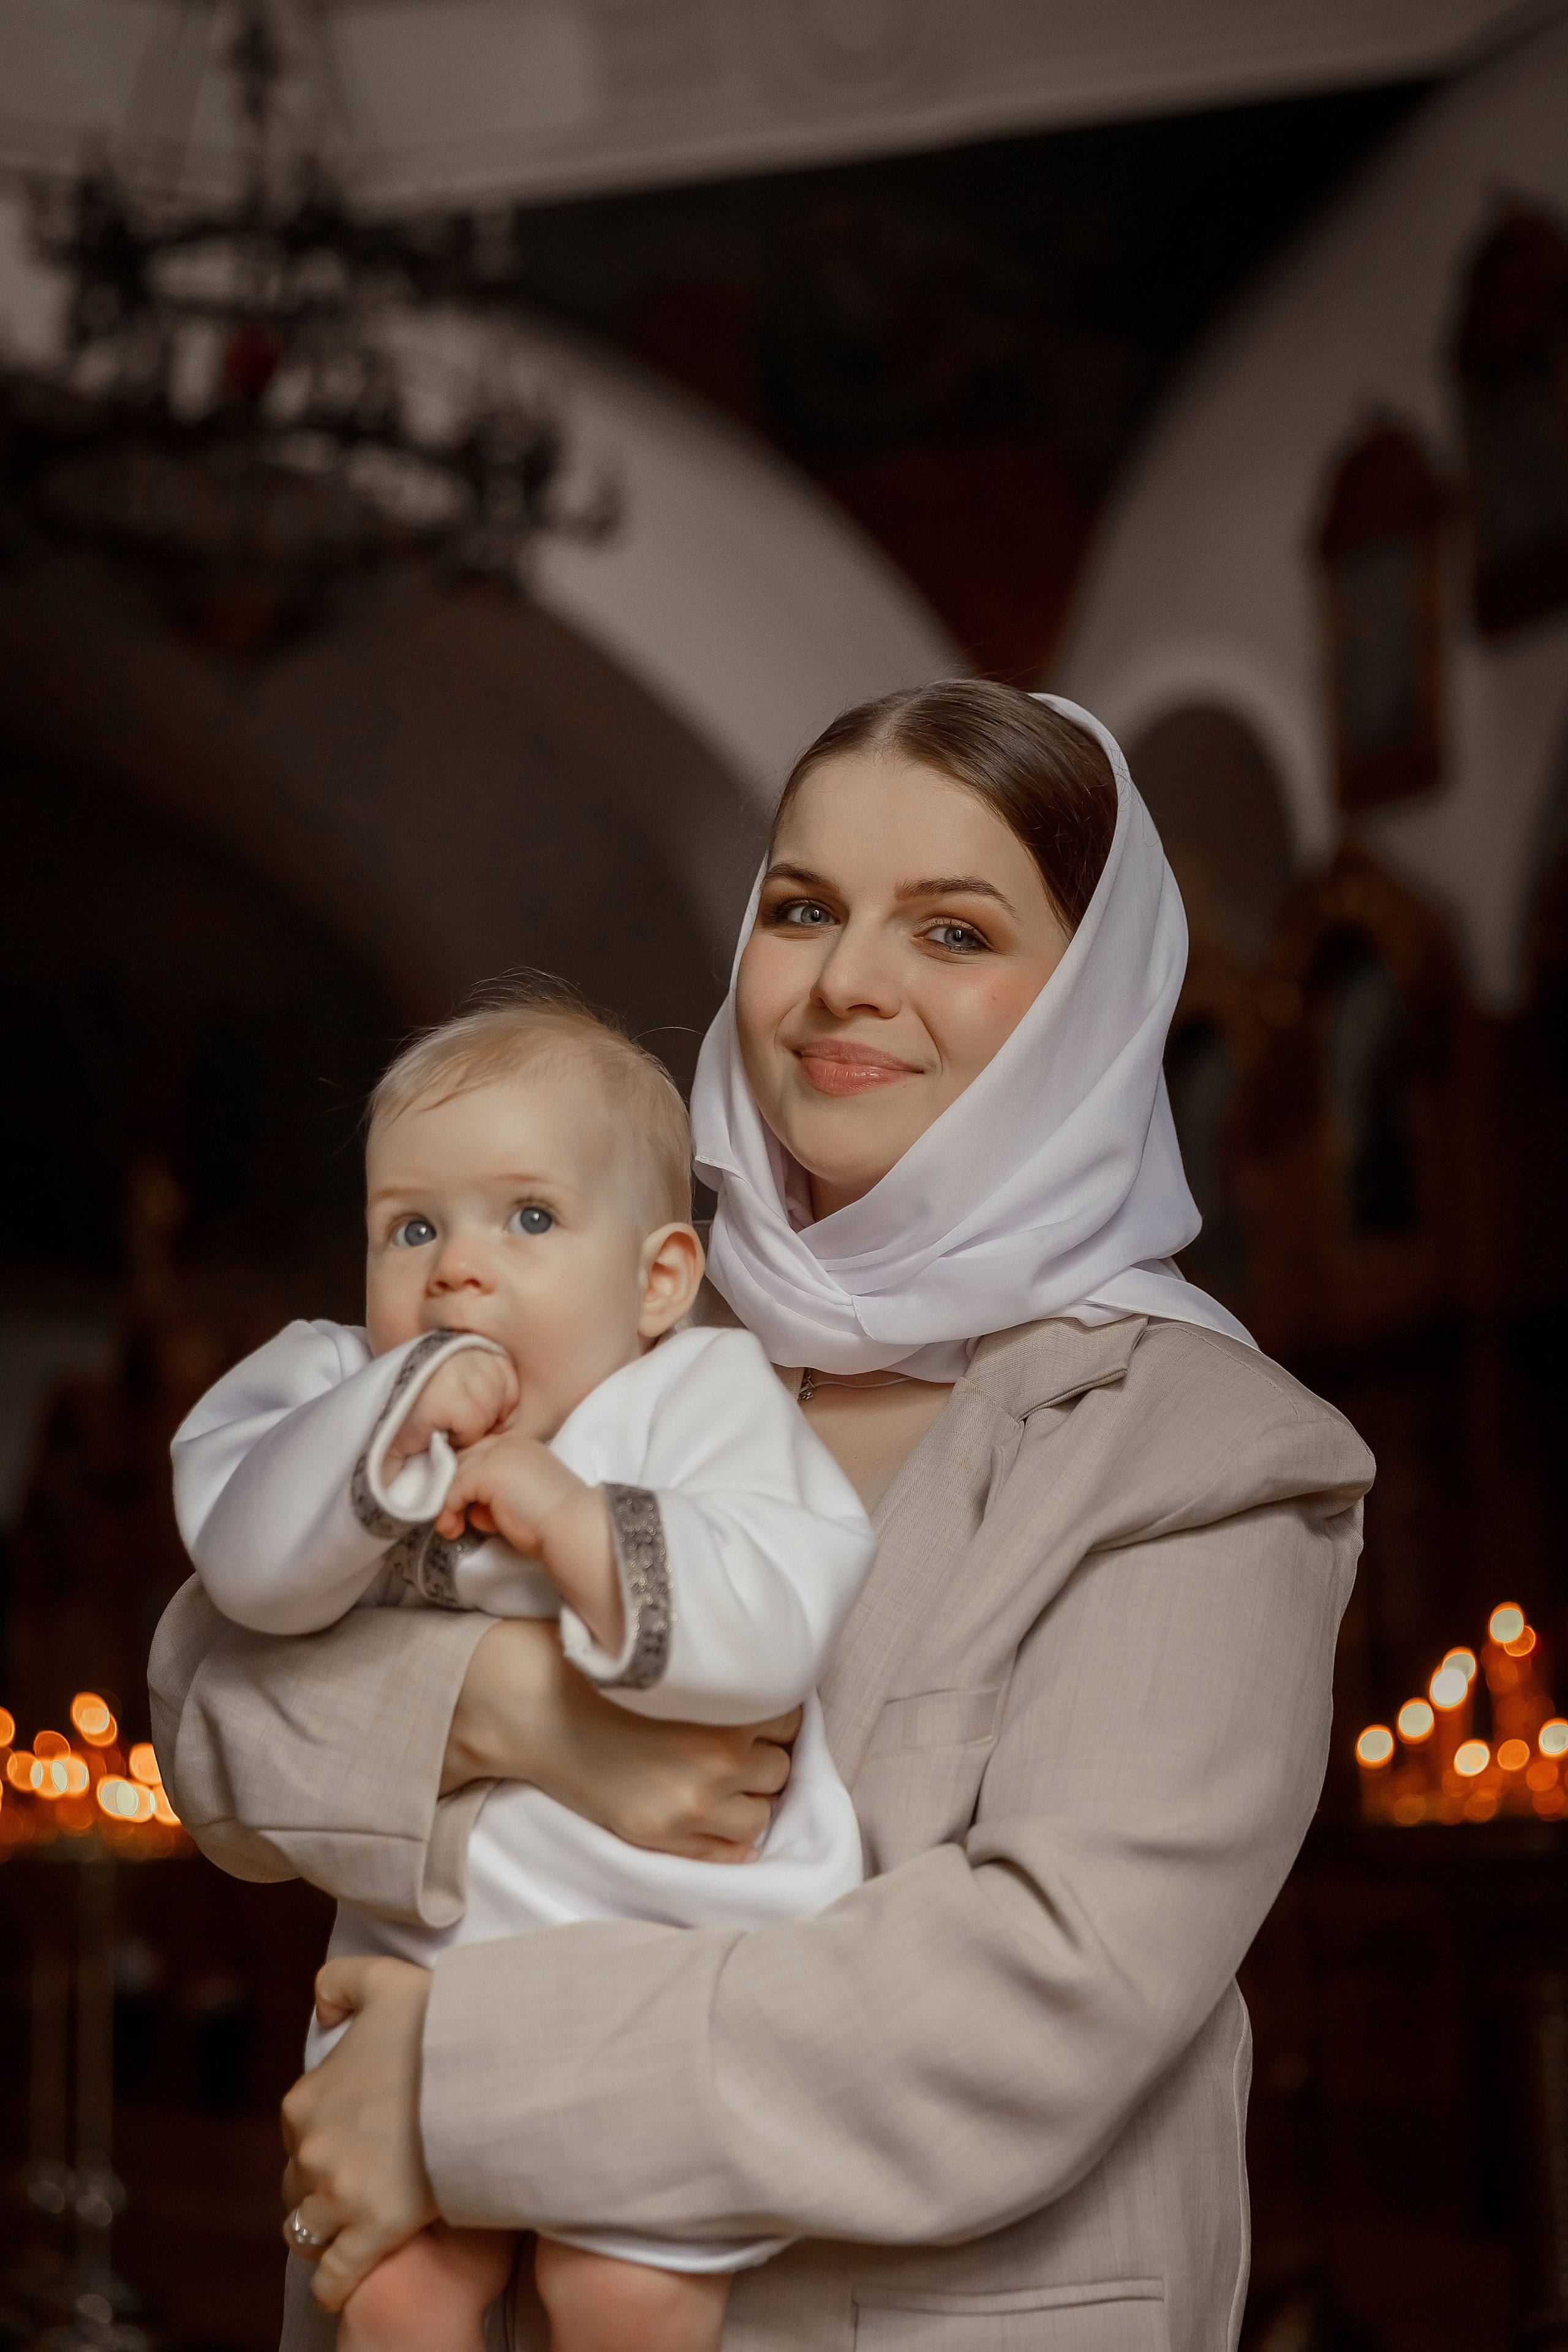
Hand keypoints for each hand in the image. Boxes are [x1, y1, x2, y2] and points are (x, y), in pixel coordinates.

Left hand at [281, 1957, 436, 2311]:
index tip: (356, 2138)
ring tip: (350, 2230)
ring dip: (323, 2233)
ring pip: (307, 2232)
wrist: (487, 2063)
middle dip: (321, 2186)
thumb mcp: (381, 1978)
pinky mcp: (376, 2228)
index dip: (325, 2138)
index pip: (297, 2135)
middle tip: (361, 2182)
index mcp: (307, 2100)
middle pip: (298, 2185)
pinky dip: (334, 2284)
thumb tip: (322, 2015)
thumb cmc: (439, 2021)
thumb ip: (338, 1981)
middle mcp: (313, 2150)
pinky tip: (343, 2284)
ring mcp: (342, 2193)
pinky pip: (335, 2277)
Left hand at [382, 1349, 517, 1479]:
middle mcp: (465, 1374)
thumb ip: (397, 1473)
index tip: (443, 1437)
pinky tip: (486, 1398)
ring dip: (491, 1407)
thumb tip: (400, 1507)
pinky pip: (508, 1376)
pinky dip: (502, 1389)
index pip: (474, 1430)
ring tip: (468, 1412)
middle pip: (490, 1413)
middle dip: (476, 1425)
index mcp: (447, 1398)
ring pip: (502, 1394)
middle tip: (454, 1425)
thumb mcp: (396, 1445)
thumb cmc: (401, 1414)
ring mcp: (476, 1359)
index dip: (460, 1439)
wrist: (400, 1374)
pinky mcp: (485, 1351)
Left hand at [433, 1427, 581, 1548]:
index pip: (481, 1453)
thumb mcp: (524, 1499)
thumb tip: (475, 1510)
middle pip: (463, 1459)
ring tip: (449, 1527)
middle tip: (450, 1519)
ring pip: (455, 1474)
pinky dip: (449, 1511)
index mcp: (522, 1446)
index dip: (466, 1477)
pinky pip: (454, 1491)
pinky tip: (453, 1528)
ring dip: (447, 1503)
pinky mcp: (487, 1474)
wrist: (572, 1524)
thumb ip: (499, 1496)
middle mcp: (509, 1444)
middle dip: (452, 1489)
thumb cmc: (555, 1521)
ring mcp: (497, 1456)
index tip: (461, 1504)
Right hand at [444, 1620, 801, 1861]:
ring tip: (717, 1778)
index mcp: (727, 1707)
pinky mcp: (663, 1835)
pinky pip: (729, 1852)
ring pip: (761, 1812)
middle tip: (732, 1744)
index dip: (769, 1716)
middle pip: (780, 1768)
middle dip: (760, 1756)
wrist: (533, 1707)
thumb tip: (776, 1700)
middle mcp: (719, 1759)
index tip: (748, 1713)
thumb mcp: (672, 1669)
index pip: (790, 1719)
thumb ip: (726, 1687)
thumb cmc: (600, 1672)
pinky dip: (730, 1837)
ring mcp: (693, 1804)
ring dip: (747, 1797)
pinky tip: (711, 1813)